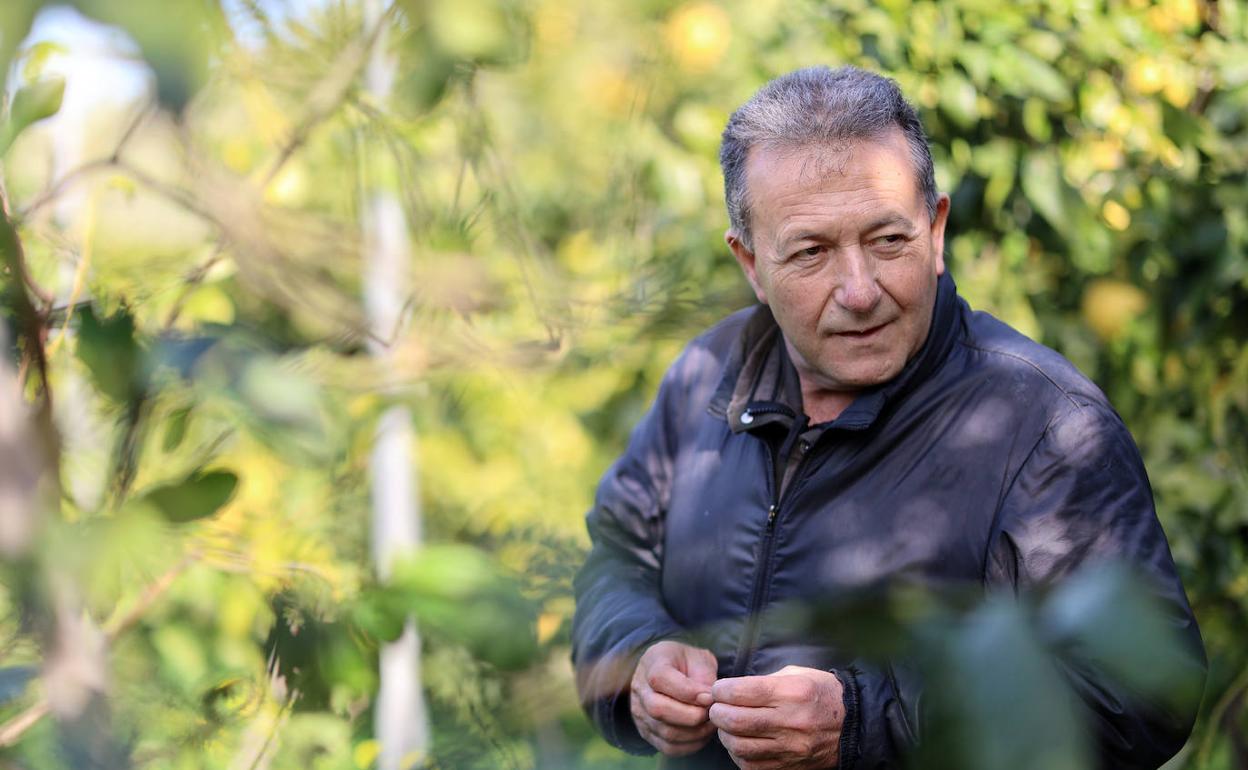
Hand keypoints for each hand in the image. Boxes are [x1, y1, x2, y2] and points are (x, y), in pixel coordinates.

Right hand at [629, 640, 717, 755]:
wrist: (673, 672)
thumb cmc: (689, 664)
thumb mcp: (699, 658)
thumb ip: (704, 676)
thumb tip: (708, 701)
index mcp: (652, 661)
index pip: (660, 678)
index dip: (687, 691)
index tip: (709, 697)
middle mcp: (639, 687)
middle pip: (657, 708)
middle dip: (691, 715)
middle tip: (712, 713)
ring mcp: (639, 711)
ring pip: (664, 731)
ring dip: (694, 732)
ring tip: (711, 724)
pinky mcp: (646, 731)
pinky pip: (667, 747)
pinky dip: (690, 745)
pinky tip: (702, 733)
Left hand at [709, 665, 844, 769]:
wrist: (852, 725)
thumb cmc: (820, 693)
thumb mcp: (796, 674)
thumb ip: (764, 682)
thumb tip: (730, 691)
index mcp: (793, 692)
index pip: (742, 692)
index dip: (721, 690)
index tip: (719, 690)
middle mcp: (791, 721)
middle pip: (736, 721)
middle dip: (718, 713)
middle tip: (717, 708)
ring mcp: (791, 748)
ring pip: (740, 746)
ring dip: (725, 735)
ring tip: (727, 726)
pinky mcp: (789, 766)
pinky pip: (751, 765)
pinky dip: (738, 754)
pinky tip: (739, 743)